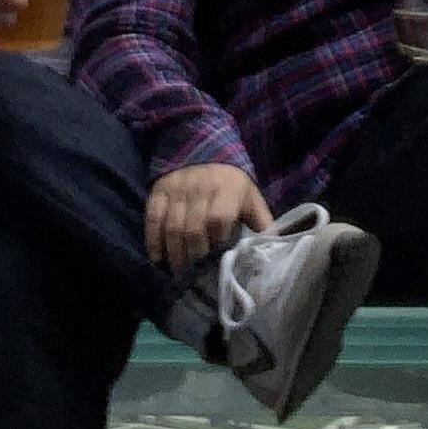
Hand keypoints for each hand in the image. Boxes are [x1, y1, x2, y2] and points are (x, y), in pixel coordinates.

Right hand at [147, 163, 270, 274]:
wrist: (202, 151)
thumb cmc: (231, 184)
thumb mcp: (251, 198)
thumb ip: (262, 223)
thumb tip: (274, 251)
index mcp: (227, 188)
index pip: (218, 218)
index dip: (217, 243)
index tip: (218, 262)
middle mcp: (200, 186)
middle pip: (193, 228)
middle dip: (194, 257)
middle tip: (196, 278)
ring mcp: (177, 188)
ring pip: (172, 227)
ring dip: (175, 255)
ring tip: (180, 274)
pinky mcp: (158, 191)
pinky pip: (153, 219)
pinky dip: (154, 241)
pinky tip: (158, 259)